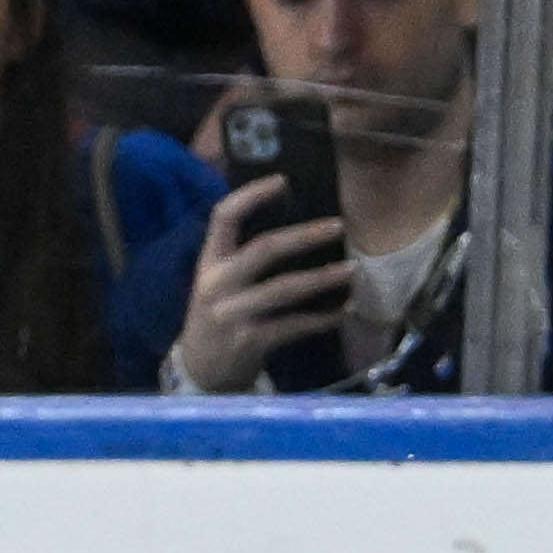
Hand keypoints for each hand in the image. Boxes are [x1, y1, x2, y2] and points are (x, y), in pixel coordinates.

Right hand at [169, 175, 354, 394]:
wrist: (200, 371)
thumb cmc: (219, 316)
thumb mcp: (218, 283)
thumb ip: (242, 256)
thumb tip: (296, 221)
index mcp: (209, 263)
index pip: (223, 218)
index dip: (251, 195)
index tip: (283, 181)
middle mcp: (216, 285)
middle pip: (263, 250)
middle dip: (304, 236)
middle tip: (339, 226)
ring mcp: (232, 314)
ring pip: (283, 289)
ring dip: (322, 278)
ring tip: (352, 270)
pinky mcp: (248, 342)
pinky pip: (292, 326)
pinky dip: (321, 319)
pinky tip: (344, 311)